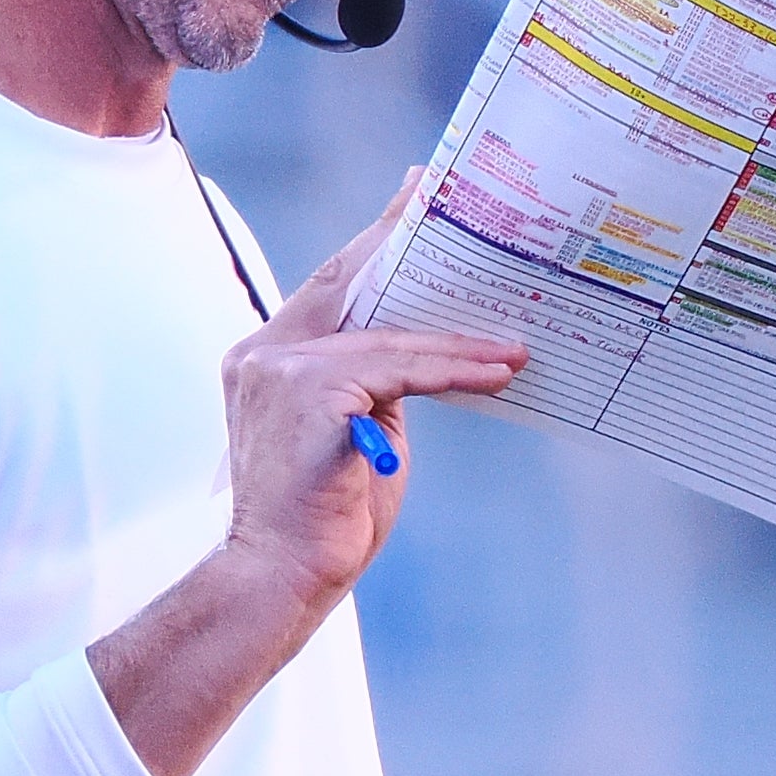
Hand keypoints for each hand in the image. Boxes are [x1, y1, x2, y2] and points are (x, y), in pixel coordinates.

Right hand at [220, 173, 522, 602]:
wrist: (283, 577)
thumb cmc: (324, 515)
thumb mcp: (355, 429)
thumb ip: (373, 383)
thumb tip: (424, 351)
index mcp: (266, 358)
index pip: (327, 288)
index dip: (373, 244)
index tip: (411, 199)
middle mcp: (264, 353)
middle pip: (347, 282)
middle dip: (403, 242)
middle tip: (452, 212)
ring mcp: (280, 370)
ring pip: (387, 335)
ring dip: (458, 341)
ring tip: (512, 347)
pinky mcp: (309, 393)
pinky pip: (399, 369)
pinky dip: (452, 369)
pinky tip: (495, 371)